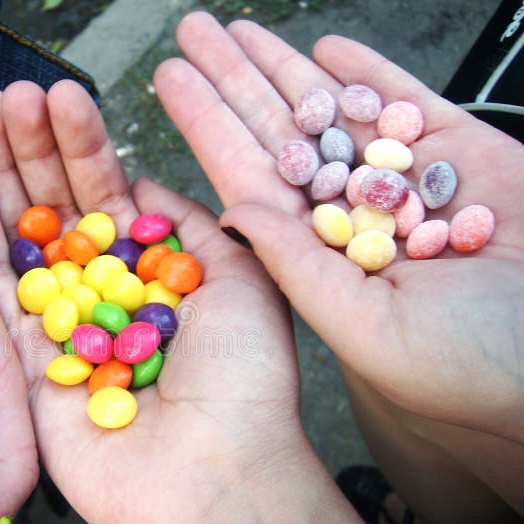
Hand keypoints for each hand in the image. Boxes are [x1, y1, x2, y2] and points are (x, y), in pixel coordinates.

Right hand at [0, 79, 381, 523]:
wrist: (211, 477)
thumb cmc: (246, 382)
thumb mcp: (243, 279)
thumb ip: (191, 225)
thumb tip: (145, 183)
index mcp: (159, 273)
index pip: (112, 195)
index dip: (86, 146)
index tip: (63, 97)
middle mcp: (109, 293)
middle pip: (64, 205)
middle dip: (38, 146)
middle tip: (13, 91)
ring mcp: (63, 321)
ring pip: (26, 231)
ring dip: (5, 169)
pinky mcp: (25, 354)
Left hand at [153, 13, 523, 513]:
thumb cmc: (472, 368)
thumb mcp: (367, 328)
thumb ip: (298, 270)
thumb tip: (234, 212)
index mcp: (324, 259)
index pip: (252, 181)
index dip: (211, 128)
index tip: (172, 81)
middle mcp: (356, 219)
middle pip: (282, 138)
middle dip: (236, 84)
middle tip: (192, 33)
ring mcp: (408, 186)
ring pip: (336, 114)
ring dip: (284, 70)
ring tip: (236, 31)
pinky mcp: (468, 159)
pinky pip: (409, 105)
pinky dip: (369, 75)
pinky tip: (325, 51)